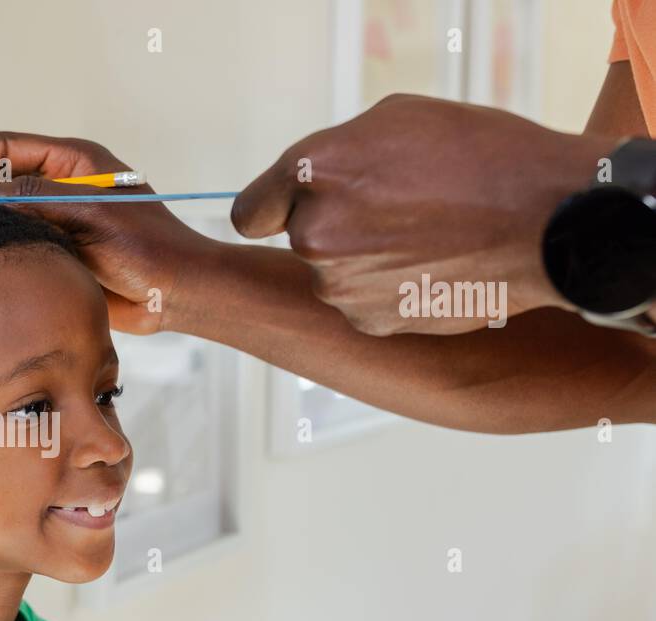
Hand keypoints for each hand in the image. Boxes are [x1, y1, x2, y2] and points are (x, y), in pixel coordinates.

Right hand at [0, 132, 218, 333]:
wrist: (176, 293)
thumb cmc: (146, 248)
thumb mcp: (87, 213)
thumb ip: (33, 197)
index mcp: (74, 161)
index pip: (6, 148)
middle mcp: (64, 185)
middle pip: (0, 177)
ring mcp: (61, 218)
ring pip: (7, 212)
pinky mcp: (60, 251)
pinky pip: (20, 243)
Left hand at [231, 94, 621, 334]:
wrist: (548, 220)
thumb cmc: (481, 157)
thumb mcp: (397, 120)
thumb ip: (334, 157)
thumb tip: (304, 188)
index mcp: (313, 173)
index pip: (250, 212)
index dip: (274, 209)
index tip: (287, 212)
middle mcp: (314, 233)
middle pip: (301, 239)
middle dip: (336, 227)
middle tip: (397, 210)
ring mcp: (340, 285)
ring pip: (335, 275)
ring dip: (365, 260)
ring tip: (426, 236)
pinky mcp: (370, 321)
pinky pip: (364, 304)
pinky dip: (390, 290)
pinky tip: (433, 268)